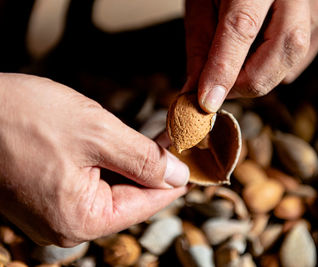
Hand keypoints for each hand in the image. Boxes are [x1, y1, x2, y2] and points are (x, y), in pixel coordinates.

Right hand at [0, 73, 188, 246]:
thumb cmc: (24, 117)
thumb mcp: (97, 133)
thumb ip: (143, 159)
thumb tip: (178, 176)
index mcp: (81, 219)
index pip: (146, 204)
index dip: (173, 180)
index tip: (190, 159)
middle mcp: (66, 227)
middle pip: (130, 200)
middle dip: (151, 170)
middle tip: (169, 139)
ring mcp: (54, 215)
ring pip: (111, 192)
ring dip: (130, 166)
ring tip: (144, 139)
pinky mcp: (46, 199)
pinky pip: (90, 187)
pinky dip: (107, 166)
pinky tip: (114, 145)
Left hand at [184, 0, 317, 111]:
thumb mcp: (201, 3)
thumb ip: (200, 45)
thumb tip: (196, 90)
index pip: (241, 28)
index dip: (223, 71)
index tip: (207, 102)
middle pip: (282, 49)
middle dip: (247, 82)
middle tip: (219, 89)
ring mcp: (313, 4)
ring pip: (294, 57)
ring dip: (260, 75)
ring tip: (237, 66)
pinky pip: (301, 57)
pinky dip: (277, 69)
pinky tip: (260, 58)